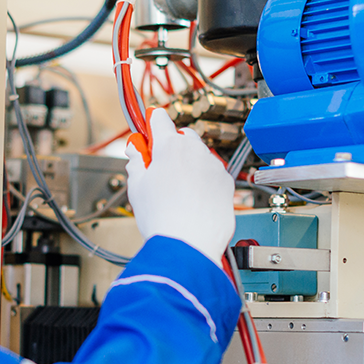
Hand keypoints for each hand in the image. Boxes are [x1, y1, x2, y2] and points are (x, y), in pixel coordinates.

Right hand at [125, 108, 235, 264]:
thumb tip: (136, 151)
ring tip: (177, 190)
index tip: (149, 128)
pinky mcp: (227, 183)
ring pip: (199, 155)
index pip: (159, 119)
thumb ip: (136, 162)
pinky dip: (204, 181)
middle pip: (182, 135)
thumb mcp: (136, 186)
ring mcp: (213, 166)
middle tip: (160, 167)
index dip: (151, 124)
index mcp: (170, 146)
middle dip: (172, 146)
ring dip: (189, 164)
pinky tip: (193, 199)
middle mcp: (195, 151)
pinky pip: (213, 174)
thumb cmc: (162, 219)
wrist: (188, 245)